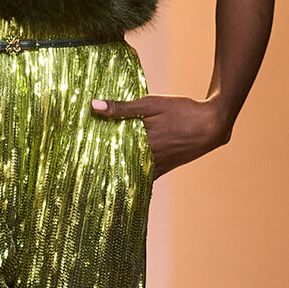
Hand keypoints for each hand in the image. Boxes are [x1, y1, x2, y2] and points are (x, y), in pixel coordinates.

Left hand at [90, 94, 233, 177]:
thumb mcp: (151, 104)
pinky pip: (146, 177)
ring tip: (96, 183)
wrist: (213, 124)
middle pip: (119, 170)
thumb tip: (94, 106)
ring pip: (131, 176)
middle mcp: (148, 160)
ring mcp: (158, 166)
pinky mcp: (166, 167)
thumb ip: (122, 107)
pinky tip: (123, 182)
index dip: (92, 164)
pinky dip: (134, 179)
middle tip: (80, 180)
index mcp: (141, 144)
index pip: (110, 158)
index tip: (75, 169)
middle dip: (101, 174)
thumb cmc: (182, 111)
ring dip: (117, 178)